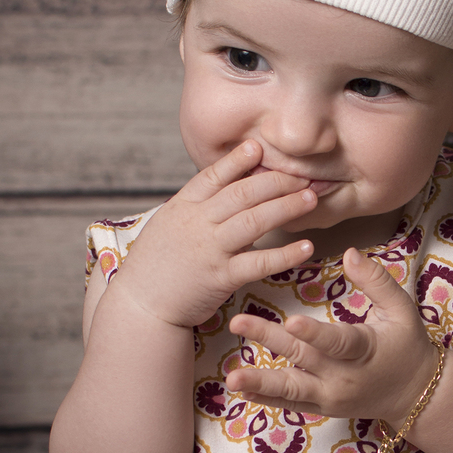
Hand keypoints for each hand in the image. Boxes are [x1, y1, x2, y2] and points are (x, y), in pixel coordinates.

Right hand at [108, 141, 318, 328]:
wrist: (141, 305)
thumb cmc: (158, 264)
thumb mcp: (169, 224)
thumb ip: (197, 206)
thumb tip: (227, 185)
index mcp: (183, 207)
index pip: (213, 176)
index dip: (237, 160)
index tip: (258, 147)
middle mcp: (197, 223)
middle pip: (242, 193)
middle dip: (276, 181)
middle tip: (303, 175)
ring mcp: (210, 249)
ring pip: (254, 221)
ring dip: (286, 207)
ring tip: (311, 198)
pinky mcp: (221, 277)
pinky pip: (259, 262)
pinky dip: (285, 254)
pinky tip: (306, 246)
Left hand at [225, 248, 439, 425]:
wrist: (415, 392)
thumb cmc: (407, 343)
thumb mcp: (401, 308)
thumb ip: (376, 281)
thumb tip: (350, 253)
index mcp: (365, 349)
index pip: (337, 341)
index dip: (314, 333)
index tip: (290, 320)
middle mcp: (344, 377)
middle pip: (302, 357)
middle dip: (269, 341)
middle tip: (238, 322)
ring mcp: (331, 396)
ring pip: (291, 389)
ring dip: (260, 382)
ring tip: (231, 378)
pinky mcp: (322, 407)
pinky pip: (291, 404)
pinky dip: (266, 398)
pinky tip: (241, 389)